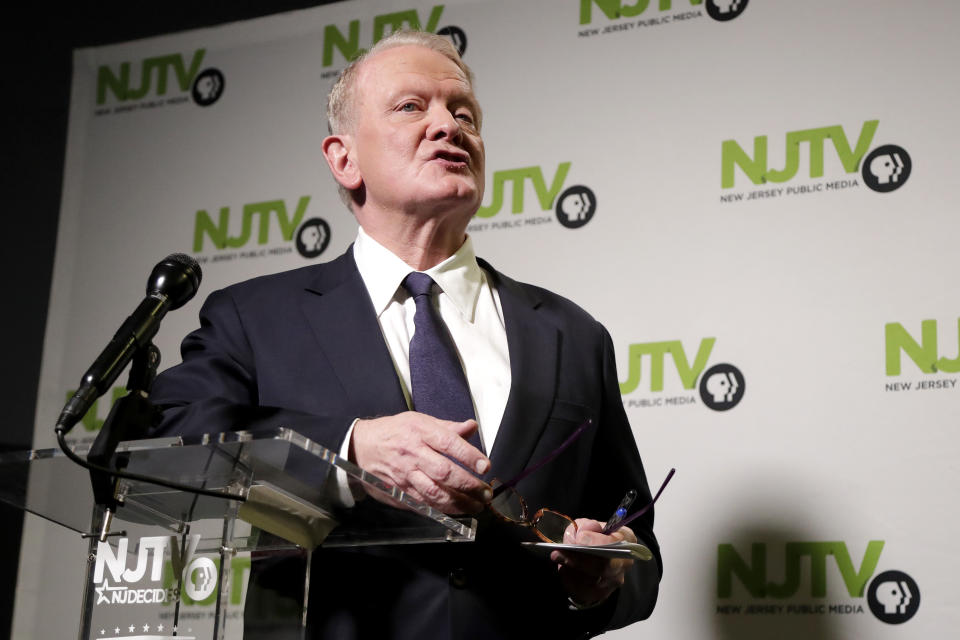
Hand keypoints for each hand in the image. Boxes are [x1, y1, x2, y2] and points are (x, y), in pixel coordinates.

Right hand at [350, 411, 491, 513]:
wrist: (361, 446)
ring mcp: (406, 475)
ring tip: (477, 505)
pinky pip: (424, 503)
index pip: (448, 443)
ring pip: (434, 492)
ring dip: (459, 502)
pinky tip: (457, 510)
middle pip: (443, 472)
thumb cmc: (394, 432)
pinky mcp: (400, 490)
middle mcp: (413, 454)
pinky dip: (443, 509)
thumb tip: (472, 427)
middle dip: (468, 484)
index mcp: (420, 432)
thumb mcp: (420, 420)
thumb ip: (448, 427)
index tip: (485, 466)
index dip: (469, 456)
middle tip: (486, 492)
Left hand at [551, 519, 636, 606]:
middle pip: (605, 566)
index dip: (598, 541)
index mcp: (626, 540)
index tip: (580, 538)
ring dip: (572, 567)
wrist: (590, 557)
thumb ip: (586, 526)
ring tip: (558, 556)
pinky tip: (563, 568)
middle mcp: (624, 562)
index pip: (616, 543)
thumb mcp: (587, 525)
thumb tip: (585, 532)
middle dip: (581, 559)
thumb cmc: (590, 537)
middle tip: (561, 551)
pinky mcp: (602, 592)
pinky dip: (571, 577)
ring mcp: (615, 580)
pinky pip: (585, 588)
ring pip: (593, 579)